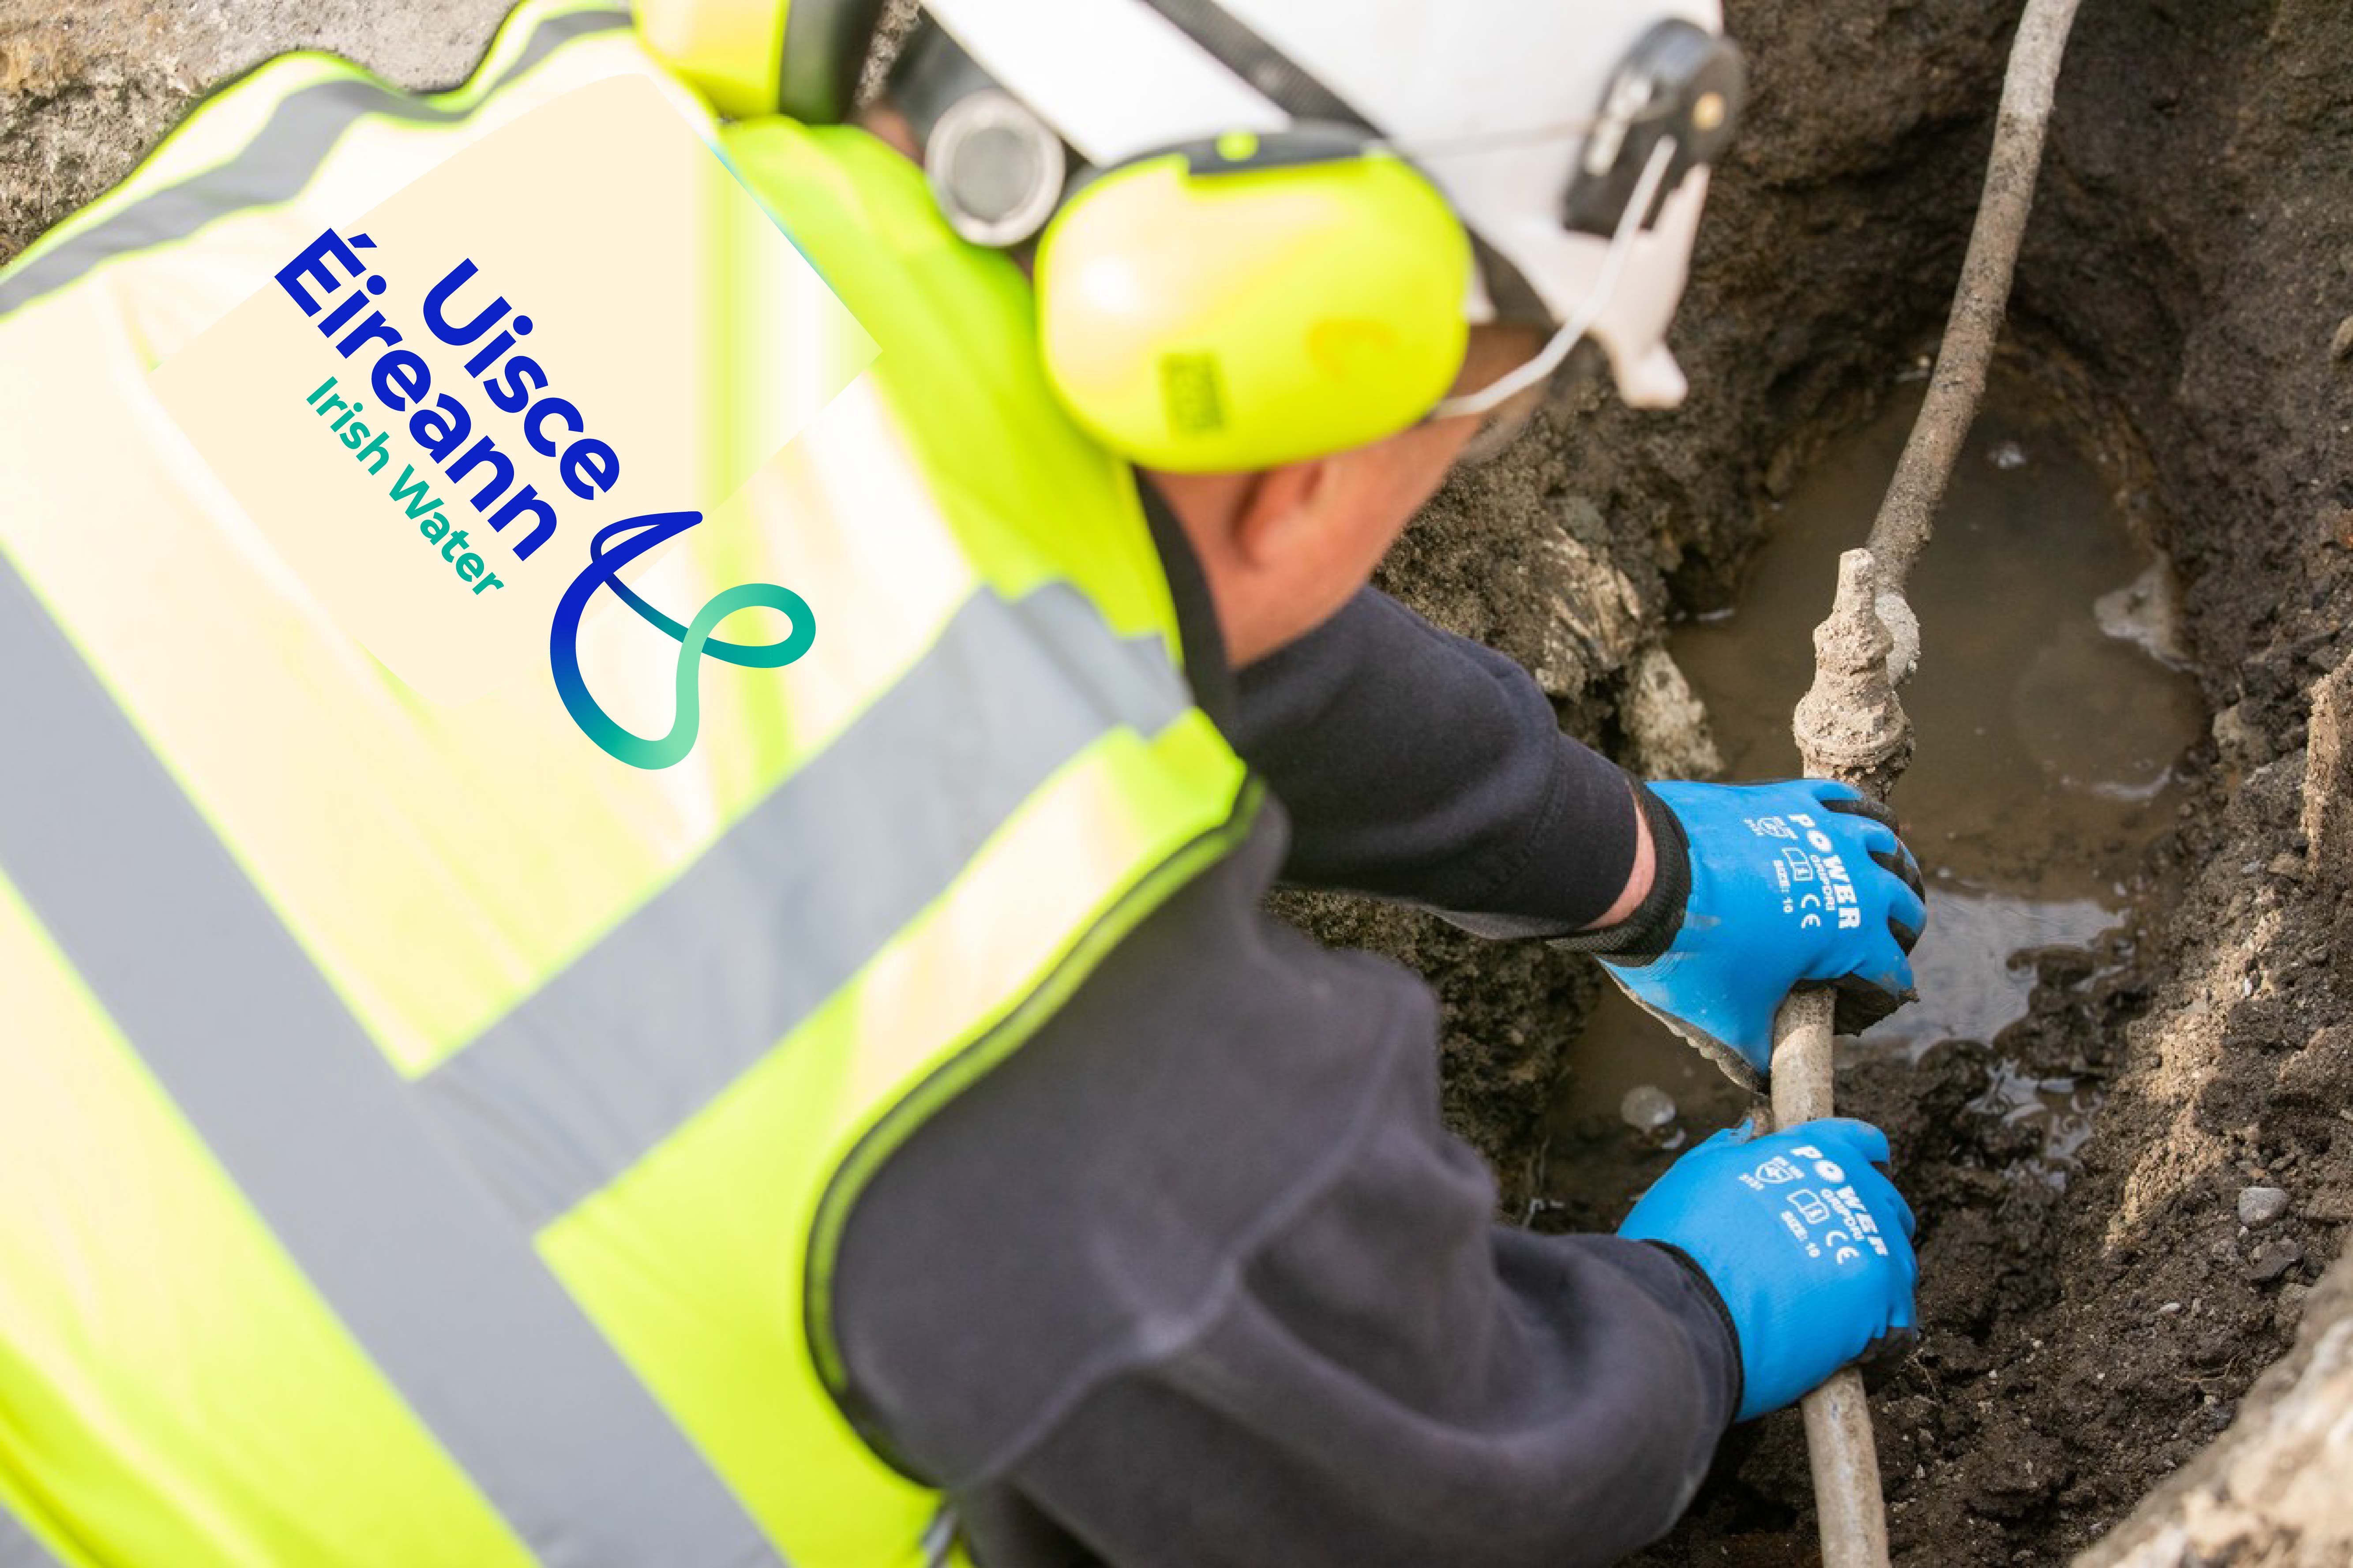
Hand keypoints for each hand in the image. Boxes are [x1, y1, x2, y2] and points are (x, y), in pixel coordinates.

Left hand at [1576, 779, 1925, 1085]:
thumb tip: (1762, 1085)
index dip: (1877, 998)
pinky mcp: (1789, 797)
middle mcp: (1858, 878)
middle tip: (1872, 945)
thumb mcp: (1731, 1018)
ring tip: (1870, 881)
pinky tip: (1843, 820)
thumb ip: (1757, 1054)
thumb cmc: (1695, 954)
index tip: (1852, 1008)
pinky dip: (1850, 811)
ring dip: (1885, 865)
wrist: (1647, 876)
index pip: (1892, 974)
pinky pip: (1839, 798)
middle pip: (1905, 906)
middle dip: (1897, 931)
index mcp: (1856, 936)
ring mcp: (1826, 830)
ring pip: (1884, 843)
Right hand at [1620, 1118, 1917, 1421]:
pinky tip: (1841, 1346)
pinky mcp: (1884, 1303)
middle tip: (1822, 1258)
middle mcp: (1853, 1190)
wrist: (1682, 1312)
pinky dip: (1877, 1335)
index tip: (1841, 1188)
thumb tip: (1746, 1137)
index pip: (1860, 1142)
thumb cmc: (1678, 1241)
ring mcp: (1873, 1246)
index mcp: (1813, 1152)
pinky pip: (1900, 1321)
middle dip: (1863, 1225)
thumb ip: (1731, 1152)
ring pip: (1897, 1262)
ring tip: (1826, 1308)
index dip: (1855, 1163)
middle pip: (1885, 1204)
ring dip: (1870, 1280)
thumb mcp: (1697, 1174)